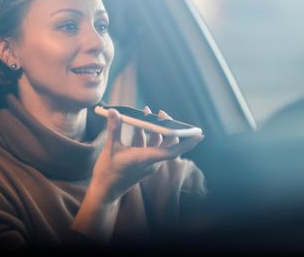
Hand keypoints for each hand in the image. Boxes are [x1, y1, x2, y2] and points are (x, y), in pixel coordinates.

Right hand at [71, 106, 202, 242]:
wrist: (105, 191)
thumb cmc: (108, 172)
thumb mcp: (110, 148)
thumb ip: (114, 128)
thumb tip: (114, 111)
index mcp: (146, 159)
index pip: (172, 150)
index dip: (186, 142)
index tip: (197, 134)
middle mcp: (151, 162)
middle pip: (168, 143)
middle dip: (167, 126)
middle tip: (161, 112)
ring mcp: (148, 163)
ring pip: (159, 144)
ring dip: (155, 129)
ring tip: (147, 112)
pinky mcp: (144, 163)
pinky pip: (151, 147)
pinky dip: (147, 135)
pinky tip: (139, 125)